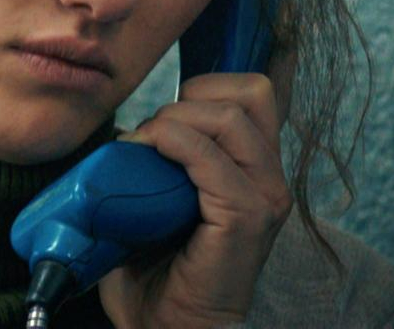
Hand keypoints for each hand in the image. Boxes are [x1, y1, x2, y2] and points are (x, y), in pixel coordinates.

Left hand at [98, 72, 291, 327]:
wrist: (165, 328)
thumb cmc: (157, 270)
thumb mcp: (163, 198)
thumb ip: (160, 158)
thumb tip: (122, 127)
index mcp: (257, 168)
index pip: (252, 92)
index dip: (204, 89)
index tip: (163, 123)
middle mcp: (271, 178)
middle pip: (250, 92)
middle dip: (190, 99)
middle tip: (151, 137)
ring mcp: (265, 197)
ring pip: (229, 116)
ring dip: (175, 121)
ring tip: (144, 150)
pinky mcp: (247, 218)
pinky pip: (210, 157)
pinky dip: (172, 143)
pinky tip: (146, 157)